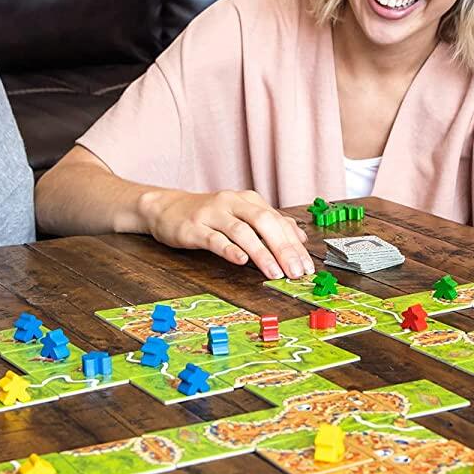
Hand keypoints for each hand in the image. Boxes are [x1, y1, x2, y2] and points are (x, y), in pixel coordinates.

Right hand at [139, 188, 313, 279]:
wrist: (167, 208)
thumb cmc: (209, 215)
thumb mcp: (241, 215)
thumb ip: (270, 224)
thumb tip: (299, 237)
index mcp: (248, 200)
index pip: (278, 221)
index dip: (294, 245)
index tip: (306, 267)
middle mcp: (232, 203)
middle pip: (264, 222)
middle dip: (283, 249)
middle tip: (295, 272)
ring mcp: (212, 214)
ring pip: (242, 232)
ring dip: (261, 253)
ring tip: (274, 272)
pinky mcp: (193, 228)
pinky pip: (214, 238)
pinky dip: (229, 249)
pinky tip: (241, 260)